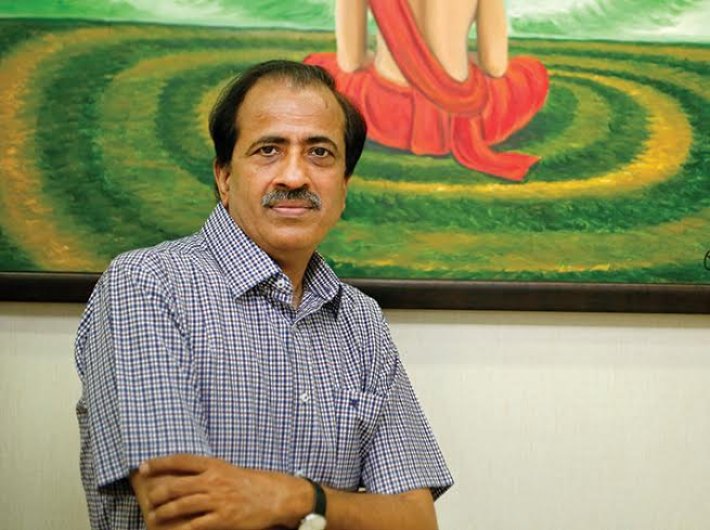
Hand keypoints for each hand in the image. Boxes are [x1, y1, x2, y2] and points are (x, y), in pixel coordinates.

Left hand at [135, 454, 309, 529]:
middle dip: (157, 493)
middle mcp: (214, 480)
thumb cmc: (249, 483)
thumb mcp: (227, 470)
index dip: (160, 463)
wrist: (274, 496)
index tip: (144, 466)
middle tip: (148, 499)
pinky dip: (180, 529)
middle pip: (176, 485)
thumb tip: (179, 474)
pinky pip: (194, 525)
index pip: (181, 461)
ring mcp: (218, 500)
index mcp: (214, 465)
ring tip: (154, 516)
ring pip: (181, 505)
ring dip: (163, 512)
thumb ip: (206, 471)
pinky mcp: (223, 519)